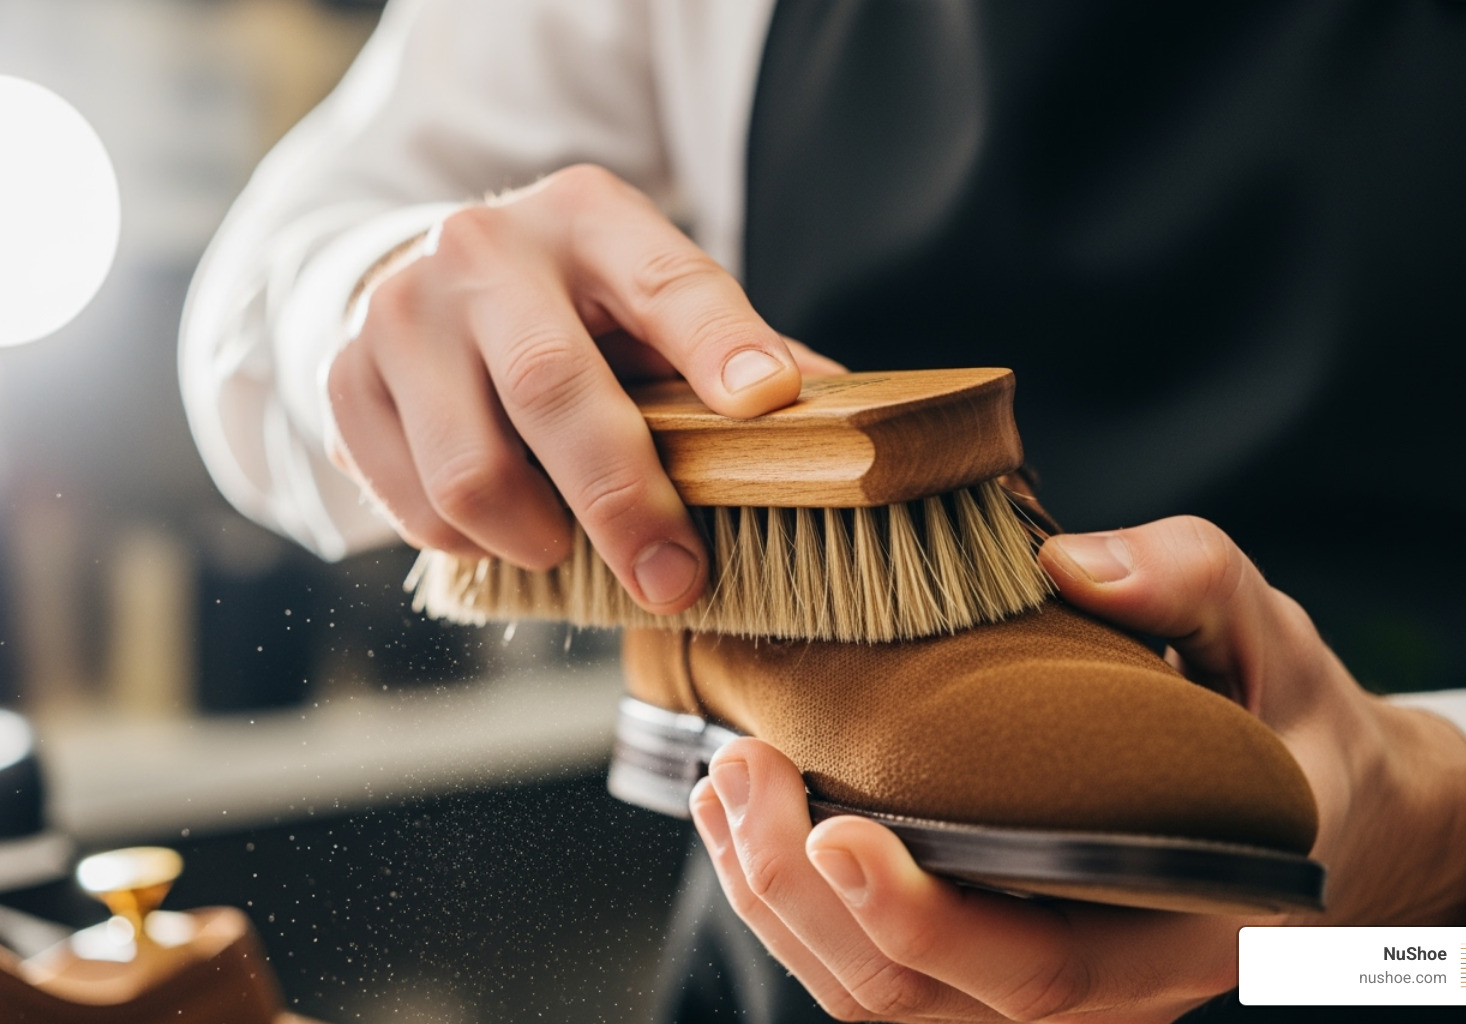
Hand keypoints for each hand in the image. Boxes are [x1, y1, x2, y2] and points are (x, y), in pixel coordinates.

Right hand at [326, 163, 842, 612]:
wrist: (410, 273)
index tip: (766, 404)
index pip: (668, 279)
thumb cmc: (564, 306)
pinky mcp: (345, 379)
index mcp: (591, 218)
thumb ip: (725, 356)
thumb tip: (838, 421)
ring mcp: (404, 312)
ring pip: (473, 470)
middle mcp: (488, 249)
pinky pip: (413, 505)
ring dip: (539, 537)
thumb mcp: (642, 299)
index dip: (720, 343)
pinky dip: (470, 543)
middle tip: (675, 579)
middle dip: (624, 503)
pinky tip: (503, 527)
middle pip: (555, 390)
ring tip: (569, 545)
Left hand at [688, 515, 1465, 1021]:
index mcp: (1180, 916)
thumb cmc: (1286, 719)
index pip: (1038, 969)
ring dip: (776, 906)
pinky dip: (791, 906)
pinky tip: (744, 816)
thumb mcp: (1265, 629)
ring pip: (878, 1002)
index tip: (835, 831)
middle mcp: (1103, 977)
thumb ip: (1185, 582)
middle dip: (804, 898)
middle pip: (921, 1002)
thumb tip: (1073, 561)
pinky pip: (874, 973)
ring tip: (727, 784)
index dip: (924, 918)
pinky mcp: (988, 953)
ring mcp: (1040, 979)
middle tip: (745, 770)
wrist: (1320, 798)